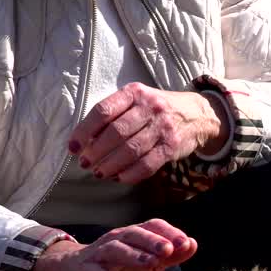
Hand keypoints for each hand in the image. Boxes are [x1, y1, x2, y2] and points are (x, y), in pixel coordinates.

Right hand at [28, 219, 196, 270]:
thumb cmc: (118, 267)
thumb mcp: (147, 262)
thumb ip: (170, 256)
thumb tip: (192, 244)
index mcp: (134, 235)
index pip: (153, 226)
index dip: (169, 233)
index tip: (186, 244)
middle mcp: (117, 239)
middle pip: (134, 234)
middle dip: (153, 241)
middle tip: (168, 250)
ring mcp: (100, 254)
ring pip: (115, 249)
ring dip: (134, 255)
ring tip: (150, 264)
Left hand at [68, 82, 228, 184]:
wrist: (197, 114)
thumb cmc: (157, 109)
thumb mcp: (137, 100)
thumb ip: (114, 114)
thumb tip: (86, 140)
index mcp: (135, 93)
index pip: (103, 111)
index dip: (84, 131)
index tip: (73, 147)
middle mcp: (149, 107)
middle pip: (116, 133)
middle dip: (96, 151)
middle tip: (85, 163)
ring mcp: (162, 128)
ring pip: (131, 151)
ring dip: (110, 165)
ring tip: (99, 173)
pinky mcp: (171, 147)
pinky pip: (147, 164)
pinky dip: (130, 174)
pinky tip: (118, 178)